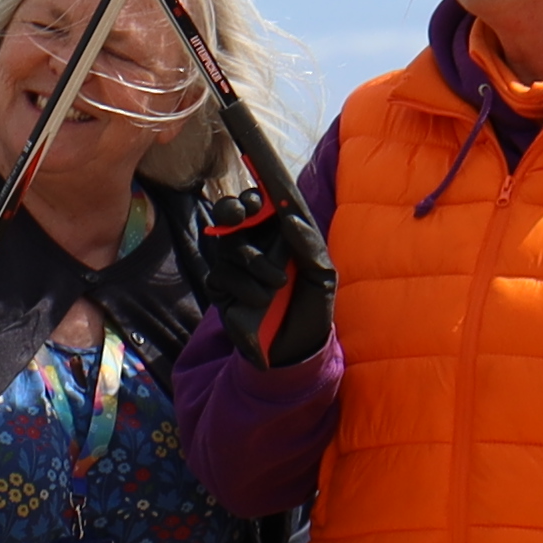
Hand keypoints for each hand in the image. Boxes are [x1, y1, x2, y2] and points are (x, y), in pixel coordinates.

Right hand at [188, 173, 333, 369]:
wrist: (297, 348)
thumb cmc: (312, 305)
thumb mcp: (321, 276)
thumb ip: (309, 245)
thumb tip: (290, 218)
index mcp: (278, 234)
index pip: (262, 203)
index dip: (256, 195)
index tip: (258, 195)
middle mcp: (252, 243)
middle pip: (230, 213)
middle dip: (232, 209)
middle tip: (240, 215)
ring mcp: (233, 264)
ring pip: (230, 245)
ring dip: (254, 262)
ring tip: (278, 285)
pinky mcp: (220, 287)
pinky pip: (222, 274)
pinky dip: (245, 287)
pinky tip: (261, 302)